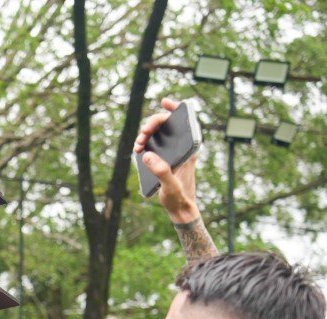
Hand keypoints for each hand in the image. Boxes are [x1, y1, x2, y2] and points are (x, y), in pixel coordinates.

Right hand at [134, 98, 199, 222]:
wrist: (181, 209)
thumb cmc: (180, 198)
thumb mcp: (171, 187)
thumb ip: (161, 171)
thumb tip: (148, 155)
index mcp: (189, 150)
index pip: (185, 122)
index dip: (175, 108)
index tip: (165, 102)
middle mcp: (182, 147)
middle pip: (166, 125)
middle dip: (151, 125)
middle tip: (142, 136)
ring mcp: (173, 152)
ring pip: (158, 134)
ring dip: (145, 135)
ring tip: (137, 146)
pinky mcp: (165, 158)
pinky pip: (154, 144)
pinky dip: (144, 144)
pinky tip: (138, 150)